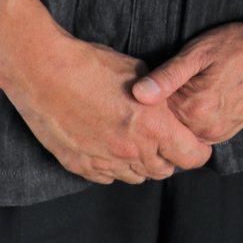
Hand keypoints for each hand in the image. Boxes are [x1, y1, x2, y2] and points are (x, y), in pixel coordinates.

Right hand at [0, 30, 213, 183]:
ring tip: (137, 143)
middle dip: (170, 158)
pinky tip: (110, 147)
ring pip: (136, 177)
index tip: (196, 145)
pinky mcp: (79, 166)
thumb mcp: (140, 71)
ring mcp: (104, 162)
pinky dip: (114, 167)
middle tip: (165, 142)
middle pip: (164, 171)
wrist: (44, 72)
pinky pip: (107, 177)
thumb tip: (168, 106)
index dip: (197, 151)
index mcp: (152, 127)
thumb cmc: (92, 65)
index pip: (191, 157)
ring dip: (142, 164)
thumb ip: (159, 96)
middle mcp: (131, 151)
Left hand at [131, 3, 242, 144]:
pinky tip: (201, 94)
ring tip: (188, 84)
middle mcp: (207, 128)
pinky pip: (199, 131)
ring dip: (178, 113)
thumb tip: (137, 94)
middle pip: (167, 125)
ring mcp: (220, 133)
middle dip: (162, 106)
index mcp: (195, 109)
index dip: (148, 94)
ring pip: (183, 130)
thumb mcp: (199, 52)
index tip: (153, 76)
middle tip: (172, 78)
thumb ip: (167, 76)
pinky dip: (194, 117)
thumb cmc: (240, 44)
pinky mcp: (229, 131)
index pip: (154, 112)